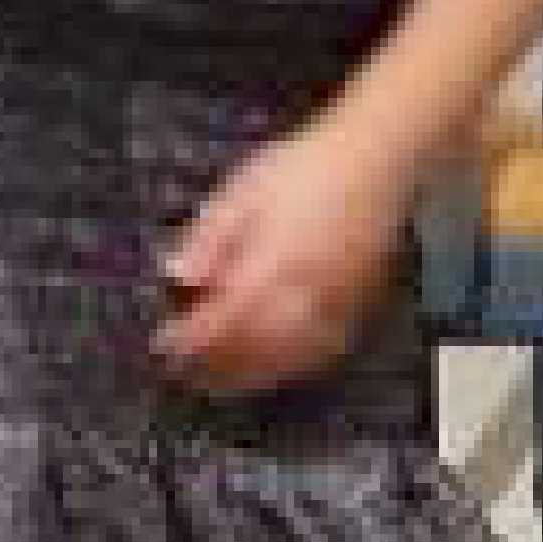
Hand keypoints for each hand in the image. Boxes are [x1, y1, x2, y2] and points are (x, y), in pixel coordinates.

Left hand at [154, 110, 411, 397]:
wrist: (377, 159)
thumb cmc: (301, 169)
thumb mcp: (240, 191)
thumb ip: (209, 239)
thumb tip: (177, 278)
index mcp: (278, 256)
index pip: (229, 313)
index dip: (196, 337)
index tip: (164, 348)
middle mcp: (313, 286)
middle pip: (260, 343)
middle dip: (219, 363)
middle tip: (183, 373)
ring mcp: (344, 299)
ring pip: (296, 354)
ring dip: (254, 373)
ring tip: (218, 382)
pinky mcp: (363, 303)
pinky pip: (328, 348)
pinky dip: (295, 365)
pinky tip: (272, 369)